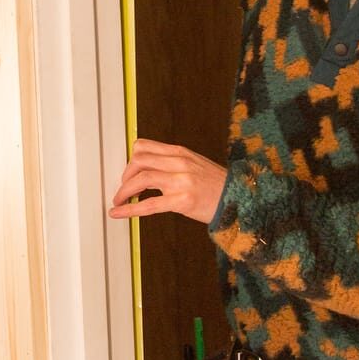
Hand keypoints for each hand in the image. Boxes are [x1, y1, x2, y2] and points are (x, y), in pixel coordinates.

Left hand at [109, 138, 226, 224]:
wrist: (239, 200)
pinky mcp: (182, 201)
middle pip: (138, 161)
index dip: (130, 159)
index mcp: (180, 152)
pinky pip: (149, 204)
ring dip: (124, 191)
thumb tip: (148, 167)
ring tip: (119, 200)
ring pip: (141, 179)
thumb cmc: (217, 185)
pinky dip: (129, 209)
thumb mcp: (195, 164)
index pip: (143, 146)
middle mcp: (179, 163)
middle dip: (125, 175)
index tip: (128, 171)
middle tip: (123, 188)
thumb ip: (173, 162)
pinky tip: (118, 213)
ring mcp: (181, 181)